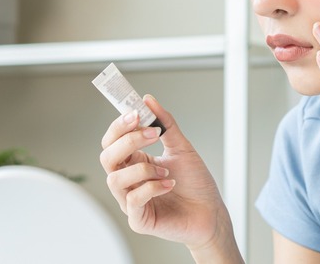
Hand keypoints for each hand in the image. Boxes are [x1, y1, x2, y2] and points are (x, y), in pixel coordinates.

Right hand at [99, 95, 236, 256]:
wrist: (211, 212)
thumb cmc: (196, 183)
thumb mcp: (182, 148)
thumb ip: (165, 124)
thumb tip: (148, 100)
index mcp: (135, 161)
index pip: (113, 141)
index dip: (120, 126)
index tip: (136, 113)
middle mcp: (129, 180)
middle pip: (108, 157)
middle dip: (128, 141)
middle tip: (153, 133)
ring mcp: (130, 201)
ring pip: (114, 179)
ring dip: (142, 169)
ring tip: (166, 171)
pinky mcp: (139, 220)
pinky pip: (132, 201)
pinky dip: (151, 188)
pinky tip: (169, 184)